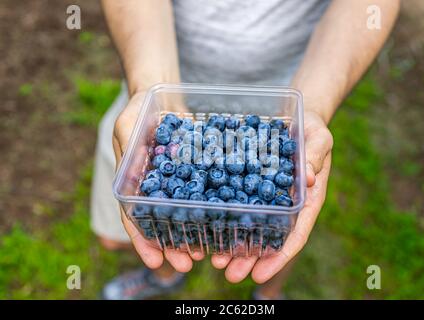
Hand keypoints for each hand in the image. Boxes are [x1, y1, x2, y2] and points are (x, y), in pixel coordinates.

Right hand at [113, 91, 201, 272]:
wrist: (162, 96)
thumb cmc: (139, 109)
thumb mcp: (128, 124)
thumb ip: (130, 146)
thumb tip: (134, 169)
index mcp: (134, 183)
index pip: (134, 217)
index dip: (144, 241)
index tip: (156, 261)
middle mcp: (155, 188)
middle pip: (162, 222)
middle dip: (174, 245)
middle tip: (189, 262)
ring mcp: (176, 182)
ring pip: (184, 213)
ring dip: (193, 233)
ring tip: (208, 251)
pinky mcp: (195, 171)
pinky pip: (204, 192)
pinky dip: (210, 207)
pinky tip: (224, 218)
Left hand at [210, 110, 332, 282]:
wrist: (296, 117)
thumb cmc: (312, 128)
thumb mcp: (318, 138)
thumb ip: (315, 155)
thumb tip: (310, 178)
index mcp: (306, 199)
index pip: (295, 234)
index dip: (278, 256)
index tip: (260, 275)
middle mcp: (285, 203)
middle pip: (268, 238)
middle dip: (249, 258)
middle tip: (229, 273)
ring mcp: (267, 195)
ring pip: (251, 225)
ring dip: (233, 245)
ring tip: (214, 259)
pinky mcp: (250, 182)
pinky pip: (237, 202)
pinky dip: (225, 216)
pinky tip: (208, 226)